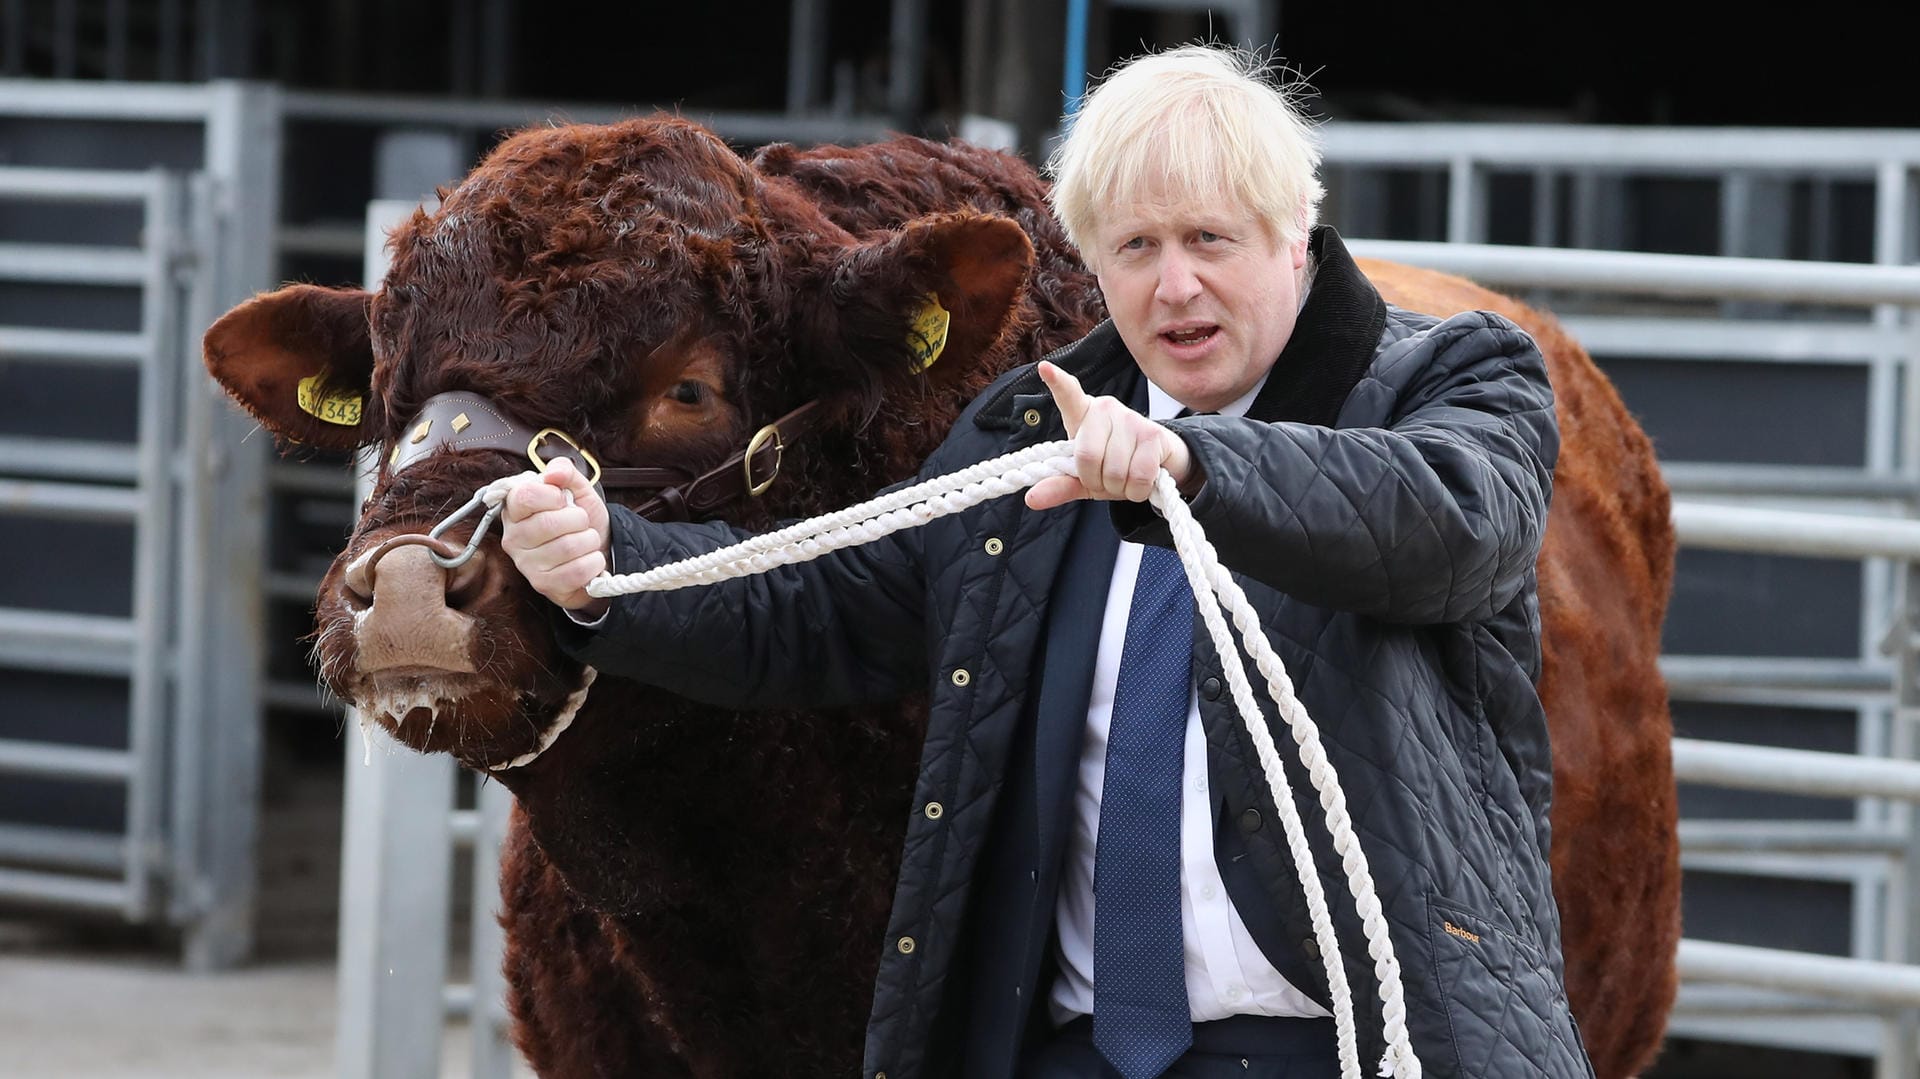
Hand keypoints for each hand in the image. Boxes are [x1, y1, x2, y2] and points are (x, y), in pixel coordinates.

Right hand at [500, 456, 612, 616]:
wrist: (599, 551)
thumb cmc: (581, 521)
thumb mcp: (577, 490)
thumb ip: (565, 472)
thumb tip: (554, 472)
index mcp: (515, 509)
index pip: (525, 496)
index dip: (553, 495)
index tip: (564, 500)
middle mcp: (513, 537)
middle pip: (548, 523)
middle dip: (578, 520)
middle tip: (581, 523)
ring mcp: (526, 564)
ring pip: (567, 547)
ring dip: (589, 541)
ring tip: (586, 541)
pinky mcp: (542, 584)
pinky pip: (576, 571)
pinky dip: (593, 562)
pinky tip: (589, 559)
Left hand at [1024, 361, 1194, 510]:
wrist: (1160, 465)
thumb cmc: (1116, 466)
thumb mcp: (1085, 478)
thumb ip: (1060, 485)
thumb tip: (1031, 499)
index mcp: (1082, 414)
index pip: (1068, 396)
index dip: (1057, 382)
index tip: (1045, 368)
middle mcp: (1105, 408)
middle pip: (1088, 457)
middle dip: (1097, 482)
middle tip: (1107, 480)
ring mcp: (1130, 418)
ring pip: (1114, 471)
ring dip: (1120, 489)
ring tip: (1127, 479)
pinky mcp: (1153, 434)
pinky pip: (1138, 476)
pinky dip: (1138, 491)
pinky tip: (1142, 482)